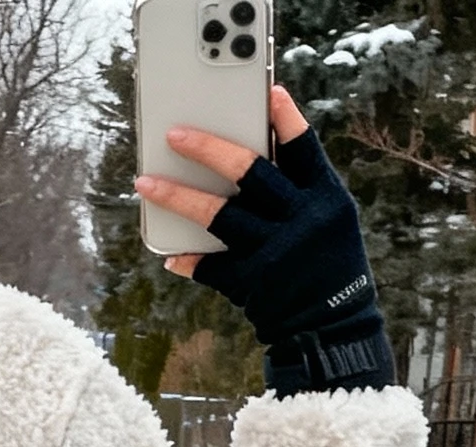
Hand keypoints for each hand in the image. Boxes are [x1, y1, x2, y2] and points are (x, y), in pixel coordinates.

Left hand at [134, 86, 392, 393]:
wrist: (331, 327)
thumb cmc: (325, 264)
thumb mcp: (329, 220)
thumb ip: (297, 189)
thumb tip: (249, 156)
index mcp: (325, 197)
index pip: (303, 147)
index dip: (284, 118)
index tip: (266, 90)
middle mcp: (301, 219)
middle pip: (249, 170)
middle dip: (208, 147)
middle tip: (174, 133)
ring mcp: (275, 251)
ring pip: (217, 214)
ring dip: (176, 196)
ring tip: (145, 182)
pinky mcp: (254, 283)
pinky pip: (211, 266)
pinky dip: (189, 260)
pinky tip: (169, 255)